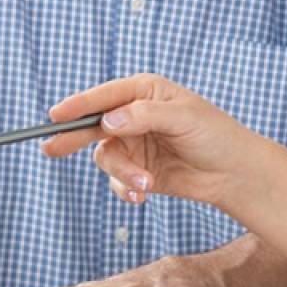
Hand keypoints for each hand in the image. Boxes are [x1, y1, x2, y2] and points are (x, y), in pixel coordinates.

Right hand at [41, 74, 264, 210]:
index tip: (56, 116)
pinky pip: (118, 180)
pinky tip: (142, 194)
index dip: (79, 105)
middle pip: (94, 125)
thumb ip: (143, 116)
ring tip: (145, 185)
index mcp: (145, 91)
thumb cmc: (215, 135)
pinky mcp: (138, 170)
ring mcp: (135, 144)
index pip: (105, 95)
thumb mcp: (182, 118)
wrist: (234, 174)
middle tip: (51, 149)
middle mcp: (135, 116)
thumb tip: (108, 120)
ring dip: (122, 173)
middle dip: (75, 138)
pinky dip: (126, 188)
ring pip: (107, 157)